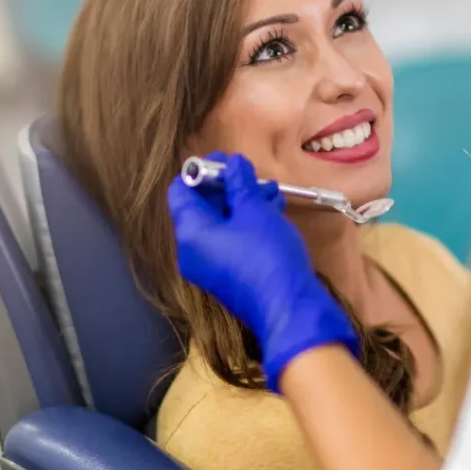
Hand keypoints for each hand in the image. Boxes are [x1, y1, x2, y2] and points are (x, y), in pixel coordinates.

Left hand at [167, 153, 359, 388]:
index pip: (181, 190)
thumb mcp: (254, 209)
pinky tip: (273, 213)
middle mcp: (193, 252)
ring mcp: (210, 267)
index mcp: (190, 233)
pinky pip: (230, 241)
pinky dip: (247, 224)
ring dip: (243, 204)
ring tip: (270, 193)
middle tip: (252, 175)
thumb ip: (239, 182)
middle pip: (201, 207)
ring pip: (220, 224)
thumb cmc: (268, 255)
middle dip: (228, 186)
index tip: (227, 161)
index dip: (202, 171)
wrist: (290, 308)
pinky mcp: (229, 277)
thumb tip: (233, 164)